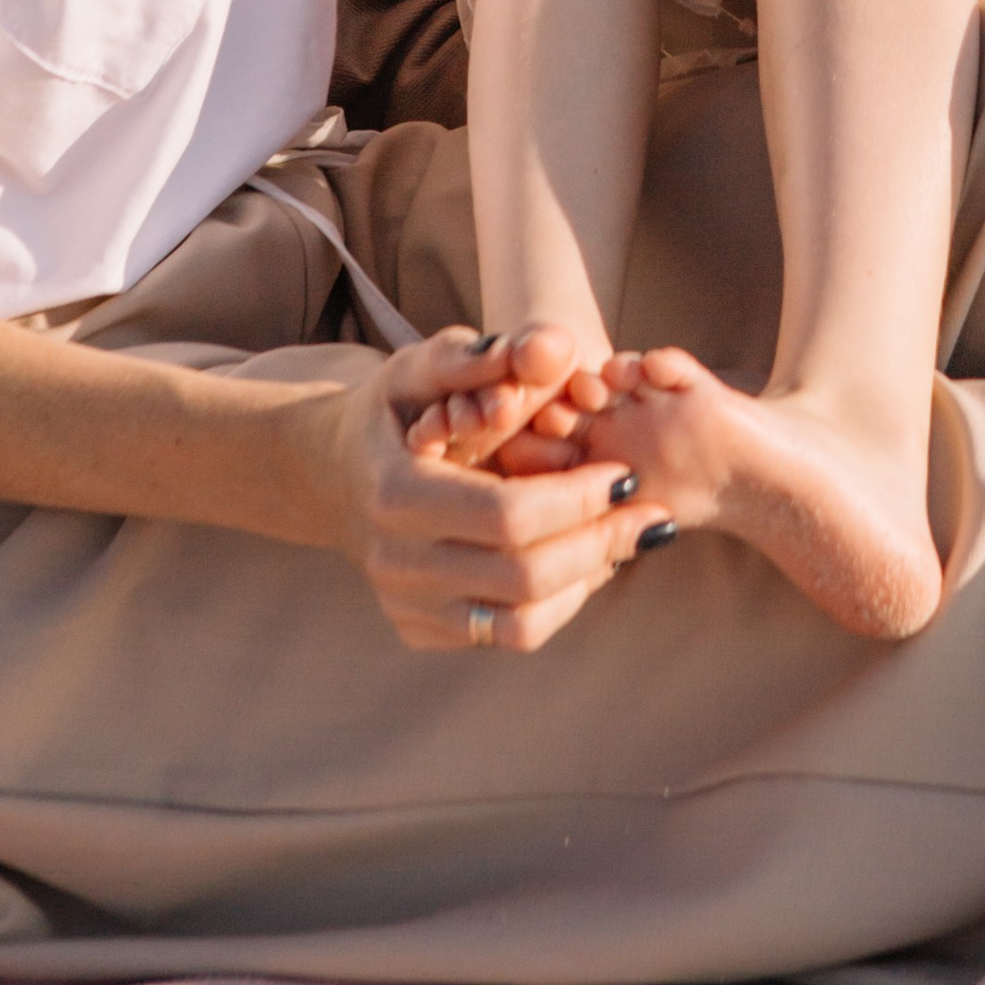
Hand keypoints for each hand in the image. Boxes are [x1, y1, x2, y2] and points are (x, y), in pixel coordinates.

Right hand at [315, 323, 660, 653]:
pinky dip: (560, 602)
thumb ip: (484, 354)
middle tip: (650, 512)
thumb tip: (558, 349)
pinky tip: (587, 560)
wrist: (334, 475)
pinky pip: (508, 635)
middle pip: (521, 576)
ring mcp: (406, 606)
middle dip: (599, 543)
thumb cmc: (395, 411)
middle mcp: (395, 563)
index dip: (578, 499)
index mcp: (395, 493)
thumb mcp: (423, 367)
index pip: (506, 515)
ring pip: (521, 622)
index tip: (626, 475)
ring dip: (588, 581)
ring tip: (627, 539)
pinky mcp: (422, 630)